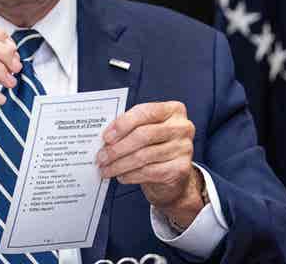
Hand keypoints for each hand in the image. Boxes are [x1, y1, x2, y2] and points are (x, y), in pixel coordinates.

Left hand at [96, 101, 203, 226]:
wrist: (173, 173)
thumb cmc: (154, 146)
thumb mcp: (144, 130)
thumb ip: (129, 127)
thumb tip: (105, 138)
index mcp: (172, 110)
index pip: (145, 112)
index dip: (122, 124)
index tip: (105, 137)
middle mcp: (182, 127)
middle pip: (144, 135)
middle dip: (117, 148)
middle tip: (101, 157)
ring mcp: (184, 148)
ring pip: (144, 156)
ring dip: (120, 165)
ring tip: (105, 169)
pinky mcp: (181, 169)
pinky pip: (149, 172)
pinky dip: (130, 175)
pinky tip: (120, 176)